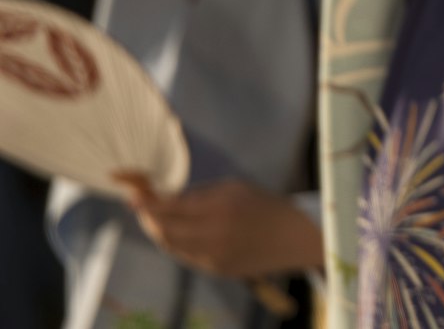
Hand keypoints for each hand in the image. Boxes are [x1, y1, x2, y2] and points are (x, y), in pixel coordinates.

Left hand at [117, 176, 323, 278]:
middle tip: (141, 207)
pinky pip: (185, 255)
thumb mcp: (234, 189)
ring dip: (159, 232)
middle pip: (164, 231)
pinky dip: (175, 243)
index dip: (148, 203)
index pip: (171, 208)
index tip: (133, 196)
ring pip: (171, 246)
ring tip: (155, 219)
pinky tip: (177, 233)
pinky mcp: (216, 270)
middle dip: (149, 218)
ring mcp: (213, 256)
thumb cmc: (266, 205)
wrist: (294, 237)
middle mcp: (212, 235)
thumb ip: (200, 195)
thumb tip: (168, 200)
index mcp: (220, 208)